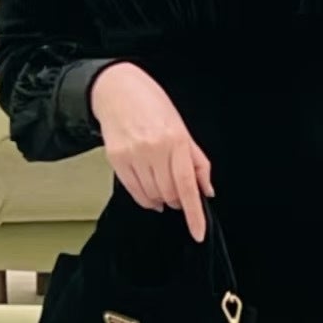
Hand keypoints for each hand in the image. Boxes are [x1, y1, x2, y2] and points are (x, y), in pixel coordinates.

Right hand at [90, 63, 212, 242]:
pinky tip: (151, 195)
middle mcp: (154, 149)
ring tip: (163, 186)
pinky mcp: (117, 160)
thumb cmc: (152, 105)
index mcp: (176, 141)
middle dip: (178, 200)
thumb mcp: (183, 129)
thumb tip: (206, 190)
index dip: (194, 213)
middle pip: (170, 194)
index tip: (198, 232)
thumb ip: (197, 162)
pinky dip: (146, 199)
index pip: (187, 186)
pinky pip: (134, 191)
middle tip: (179, 193)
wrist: (117, 90)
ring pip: (153, 195)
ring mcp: (134, 155)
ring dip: (162, 198)